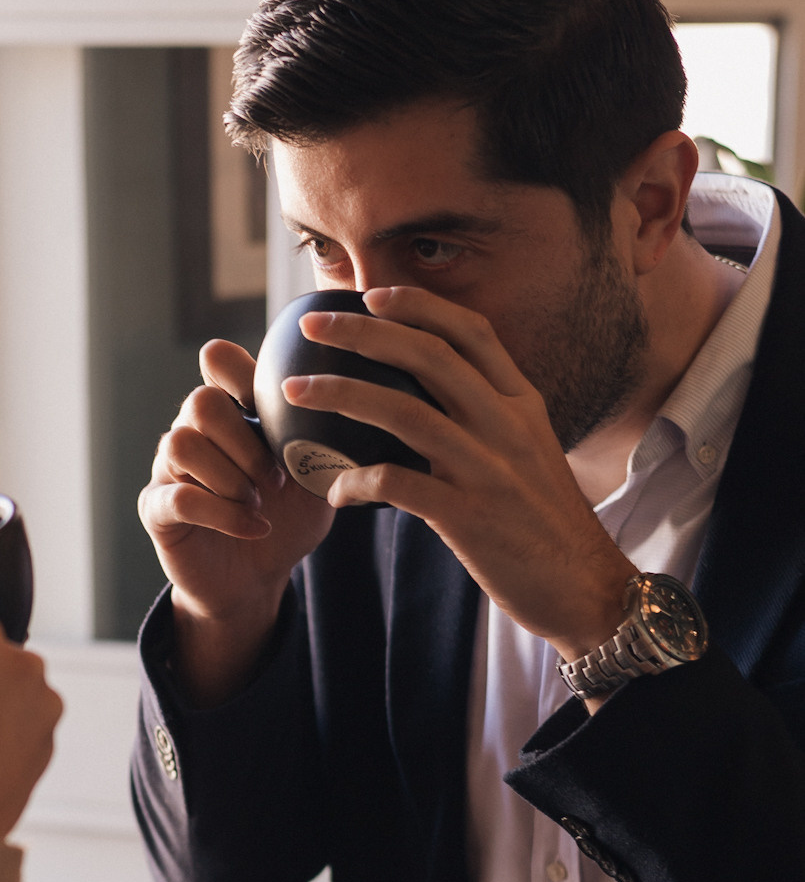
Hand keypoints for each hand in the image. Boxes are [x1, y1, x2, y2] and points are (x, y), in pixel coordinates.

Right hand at [139, 340, 332, 704]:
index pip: (217, 360)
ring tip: (260, 501)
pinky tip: (255, 528)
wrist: (258, 580)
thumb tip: (369, 400)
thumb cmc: (287, 519)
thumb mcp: (318, 475)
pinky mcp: (156, 509)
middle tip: (276, 477)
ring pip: (181, 444)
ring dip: (230, 476)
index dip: (241, 371)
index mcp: (230, 411)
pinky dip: (225, 514)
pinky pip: (179, 497)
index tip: (275, 407)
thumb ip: (329, 437)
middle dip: (246, 441)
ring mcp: (168, 469)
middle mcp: (192, 431)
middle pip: (201, 402)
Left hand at [286, 290, 633, 661]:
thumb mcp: (530, 454)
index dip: (419, 306)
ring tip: (296, 388)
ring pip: (403, 411)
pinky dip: (358, 481)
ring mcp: (488, 469)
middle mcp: (507, 425)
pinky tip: (333, 488)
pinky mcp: (469, 517)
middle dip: (364, 331)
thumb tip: (429, 401)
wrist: (585, 587)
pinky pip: (397, 485)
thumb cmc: (545, 524)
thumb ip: (489, 421)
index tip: (372, 294)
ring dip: (341, 393)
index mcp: (522, 404)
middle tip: (313, 322)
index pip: (471, 333)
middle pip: (428, 356)